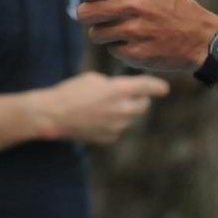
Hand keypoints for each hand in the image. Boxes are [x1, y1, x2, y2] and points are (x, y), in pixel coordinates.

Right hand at [42, 71, 168, 143]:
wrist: (53, 115)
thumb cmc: (71, 92)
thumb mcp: (94, 78)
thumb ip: (114, 85)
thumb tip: (122, 91)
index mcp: (119, 90)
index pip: (149, 87)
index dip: (159, 87)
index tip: (164, 88)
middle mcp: (122, 109)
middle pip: (143, 106)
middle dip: (139, 100)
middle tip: (129, 95)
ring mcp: (117, 126)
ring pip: (130, 118)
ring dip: (124, 112)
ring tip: (102, 107)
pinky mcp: (109, 138)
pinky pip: (118, 129)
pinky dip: (113, 124)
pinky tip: (96, 119)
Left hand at [76, 0, 217, 73]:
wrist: (201, 37)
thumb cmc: (173, 7)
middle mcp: (131, 6)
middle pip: (83, 13)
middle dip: (92, 17)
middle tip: (106, 18)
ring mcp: (134, 31)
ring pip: (95, 34)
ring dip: (106, 35)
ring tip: (124, 31)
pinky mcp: (136, 54)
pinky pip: (112, 50)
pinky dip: (121, 48)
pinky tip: (137, 43)